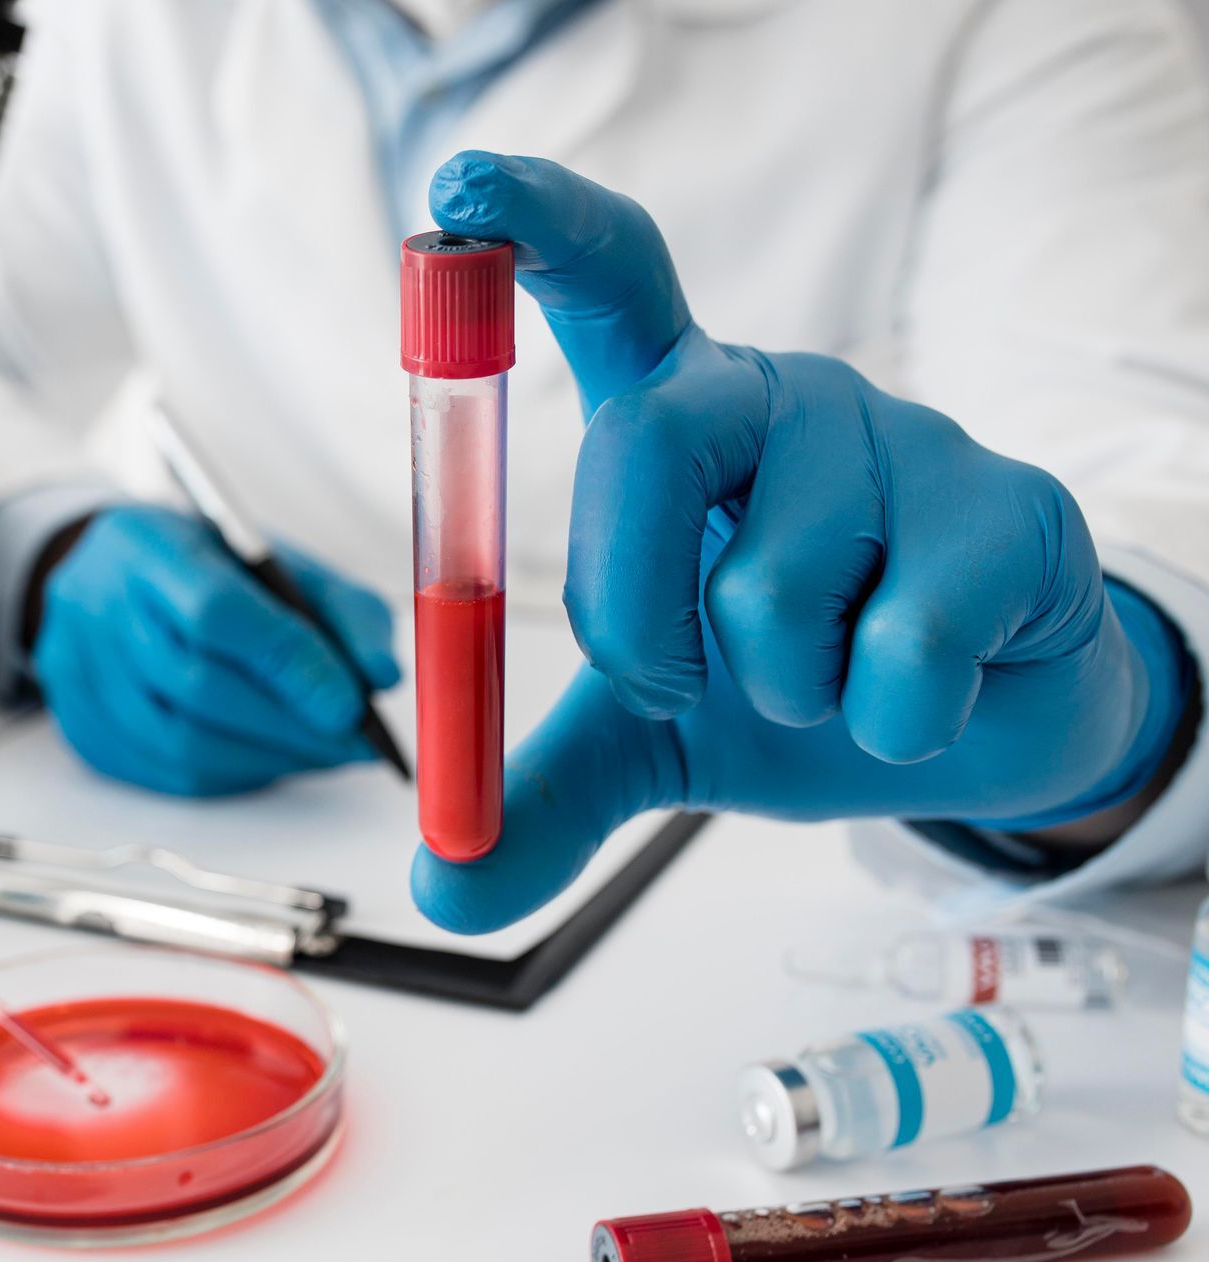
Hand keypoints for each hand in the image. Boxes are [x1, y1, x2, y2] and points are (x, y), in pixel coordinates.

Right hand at [34, 504, 399, 794]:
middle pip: (200, 687)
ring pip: (182, 743)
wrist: (111, 576)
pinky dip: (234, 774)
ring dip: (269, 759)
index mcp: (149, 546)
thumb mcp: (280, 560)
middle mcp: (98, 607)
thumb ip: (341, 608)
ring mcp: (80, 672)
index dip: (288, 663)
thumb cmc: (206, 568)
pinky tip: (271, 758)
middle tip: (355, 743)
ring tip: (323, 753)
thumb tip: (381, 676)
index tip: (351, 704)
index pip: (216, 611)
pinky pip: (166, 773)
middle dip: (292, 725)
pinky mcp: (82, 725)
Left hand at [412, 152, 1190, 933]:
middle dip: (636, 606)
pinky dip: (885, 722)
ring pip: (774, 580)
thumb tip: (439, 884)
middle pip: (652, 437)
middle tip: (687, 677)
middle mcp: (778, 399)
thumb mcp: (650, 738)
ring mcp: (899, 441)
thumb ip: (539, 795)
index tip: (455, 191)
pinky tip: (917, 697)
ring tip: (829, 676)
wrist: (970, 725)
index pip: (610, 281)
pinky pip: (902, 648)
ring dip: (780, 687)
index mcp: (678, 418)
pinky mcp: (1007, 508)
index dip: (535, 225)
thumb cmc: (794, 681)